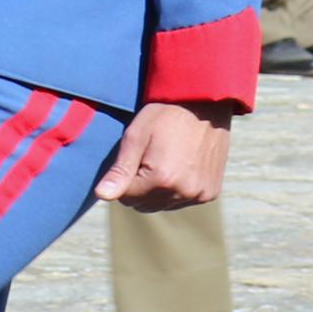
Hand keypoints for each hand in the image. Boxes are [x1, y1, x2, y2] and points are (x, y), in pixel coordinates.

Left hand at [93, 98, 232, 210]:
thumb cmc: (165, 116)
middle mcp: (184, 192)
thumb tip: (102, 196)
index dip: (123, 179)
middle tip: (147, 159)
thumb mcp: (135, 137)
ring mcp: (200, 194)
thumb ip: (119, 170)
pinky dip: (175, 190)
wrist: (205, 106)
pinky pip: (182, 202)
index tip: (133, 158)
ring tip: (163, 161)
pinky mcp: (210, 193)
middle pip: (144, 206)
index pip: (126, 198)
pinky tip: (179, 167)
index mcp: (162, 179)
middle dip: (139, 187)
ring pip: (162, 205)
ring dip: (156, 191)